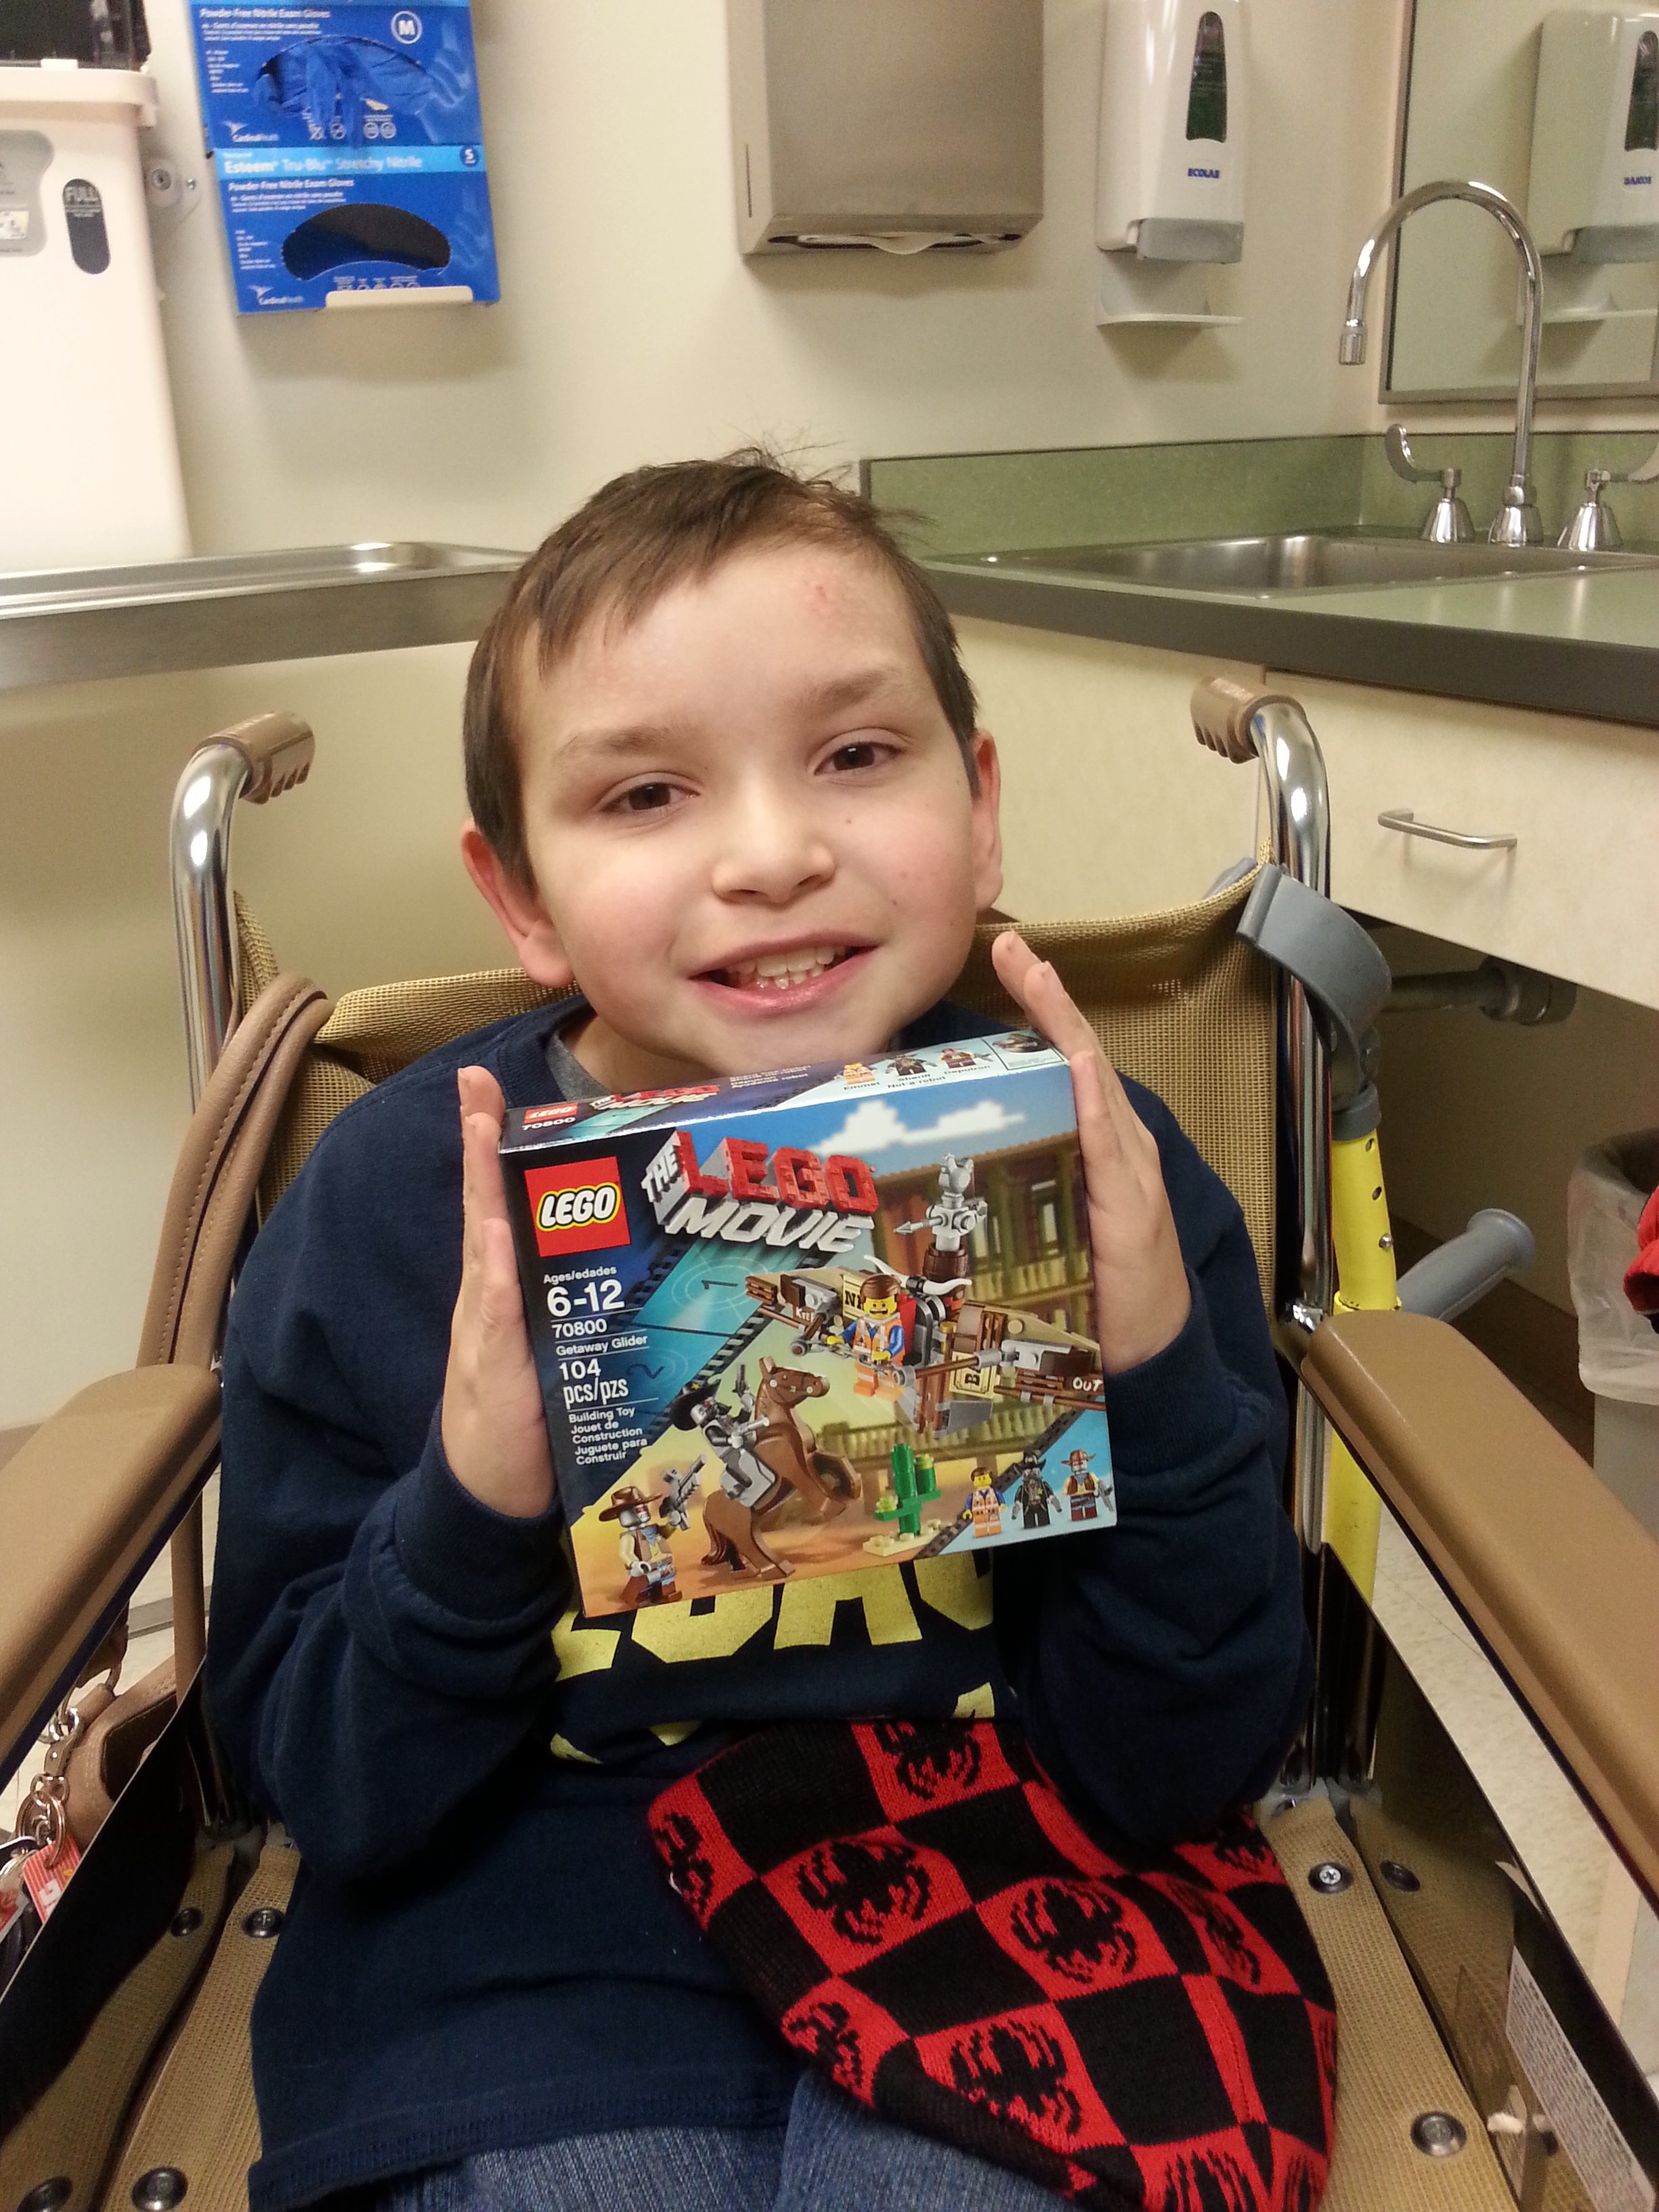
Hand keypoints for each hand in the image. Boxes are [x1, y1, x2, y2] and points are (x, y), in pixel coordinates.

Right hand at [440, 1066, 556, 1516]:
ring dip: (483, 1192)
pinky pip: (494, 1321)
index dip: (492, 1144)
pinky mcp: (492, 1375)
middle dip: (480, 1146)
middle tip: (477, 1085)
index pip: (499, 1202)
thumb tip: (617, 1246)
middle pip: (483, 1208)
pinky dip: (494, 1285)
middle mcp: (490, 1295)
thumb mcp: (558, 1341)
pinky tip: (496, 1247)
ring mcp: (485, 1331)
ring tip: (483, 1133)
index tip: (483, 1085)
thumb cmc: (533, 1415)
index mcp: (506, 1284)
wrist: (492, 1494)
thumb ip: (575, 1294)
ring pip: (484, 1250)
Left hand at [990, 931, 1191, 1374]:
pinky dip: (1095, 1107)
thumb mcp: (1038, 1222)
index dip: (1039, 1007)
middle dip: (1048, 999)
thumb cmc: (1091, 1287)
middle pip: (1078, 1057)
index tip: (1007, 955)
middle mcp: (1114, 1144)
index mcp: (1089, 1141)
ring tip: (1040, 978)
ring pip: (1094, 1086)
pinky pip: (1112, 1148)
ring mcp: (1128, 1171)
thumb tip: (942, 1156)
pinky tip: (1078, 1069)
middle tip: (1013, 946)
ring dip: (1067, 1031)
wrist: (1148, 1351)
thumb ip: (1007, 1182)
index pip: (1060, 1061)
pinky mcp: (1134, 1210)